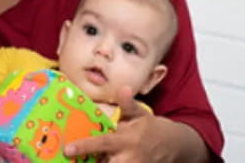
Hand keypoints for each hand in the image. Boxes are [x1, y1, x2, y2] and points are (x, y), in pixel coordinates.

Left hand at [64, 86, 180, 162]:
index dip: (84, 146)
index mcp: (127, 139)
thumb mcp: (140, 114)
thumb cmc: (152, 128)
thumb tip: (123, 88)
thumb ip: (128, 104)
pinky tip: (100, 159)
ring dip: (100, 162)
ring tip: (84, 159)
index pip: (102, 143)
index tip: (67, 149)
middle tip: (72, 160)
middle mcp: (129, 157)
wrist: (176, 146)